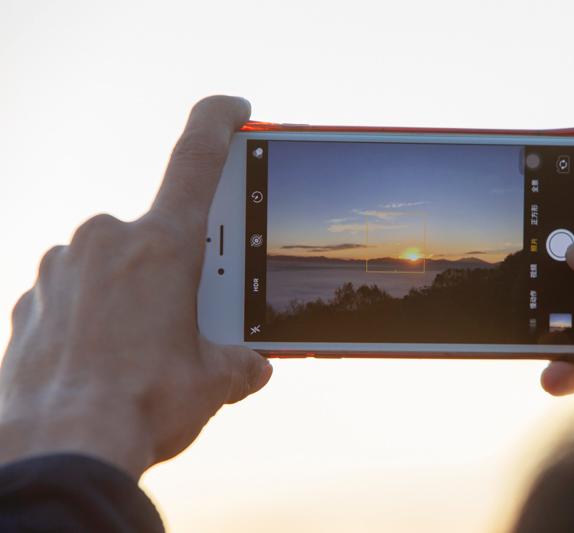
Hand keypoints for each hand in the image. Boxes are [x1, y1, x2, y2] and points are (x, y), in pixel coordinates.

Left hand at [0, 96, 271, 477]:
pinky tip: (108, 356)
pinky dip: (99, 312)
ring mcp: (61, 267)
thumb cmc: (140, 406)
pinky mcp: (32, 299)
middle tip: (197, 313)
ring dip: (140, 293)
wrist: (57, 450)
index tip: (235, 109)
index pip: (196, 156)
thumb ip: (241, 361)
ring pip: (117, 263)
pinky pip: (78, 290)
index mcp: (163, 246)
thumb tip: (252, 365)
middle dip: (186, 268)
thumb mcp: (215, 381)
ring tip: (149, 350)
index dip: (220, 121)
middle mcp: (106, 241)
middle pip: (162, 233)